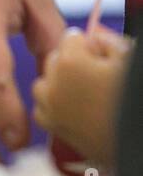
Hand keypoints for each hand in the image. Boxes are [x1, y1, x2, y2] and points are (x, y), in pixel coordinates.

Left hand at [33, 27, 133, 166]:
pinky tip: (76, 107)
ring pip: (44, 82)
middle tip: (97, 73)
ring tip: (87, 91)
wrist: (136, 140)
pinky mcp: (53, 127)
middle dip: (71, 61)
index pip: (71, 37)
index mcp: (71, 62)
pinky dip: (54, 104)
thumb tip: (94, 35)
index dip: (88, 44)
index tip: (101, 54)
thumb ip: (108, 41)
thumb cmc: (135, 97)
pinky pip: (43, 108)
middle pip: (54, 59)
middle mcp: (53, 83)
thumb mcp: (128, 60)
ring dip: (59, 82)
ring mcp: (50, 107)